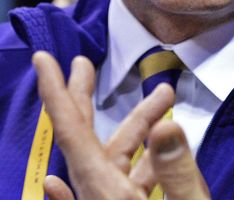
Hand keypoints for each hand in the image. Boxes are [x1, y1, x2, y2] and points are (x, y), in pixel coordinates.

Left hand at [33, 51, 209, 199]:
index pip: (73, 133)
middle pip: (85, 138)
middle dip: (83, 96)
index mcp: (107, 194)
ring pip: (116, 157)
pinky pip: (122, 179)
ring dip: (138, 124)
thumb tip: (167, 125)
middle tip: (82, 63)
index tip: (43, 60)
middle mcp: (101, 197)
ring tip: (166, 96)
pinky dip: (132, 158)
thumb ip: (177, 172)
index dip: (56, 93)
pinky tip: (142, 146)